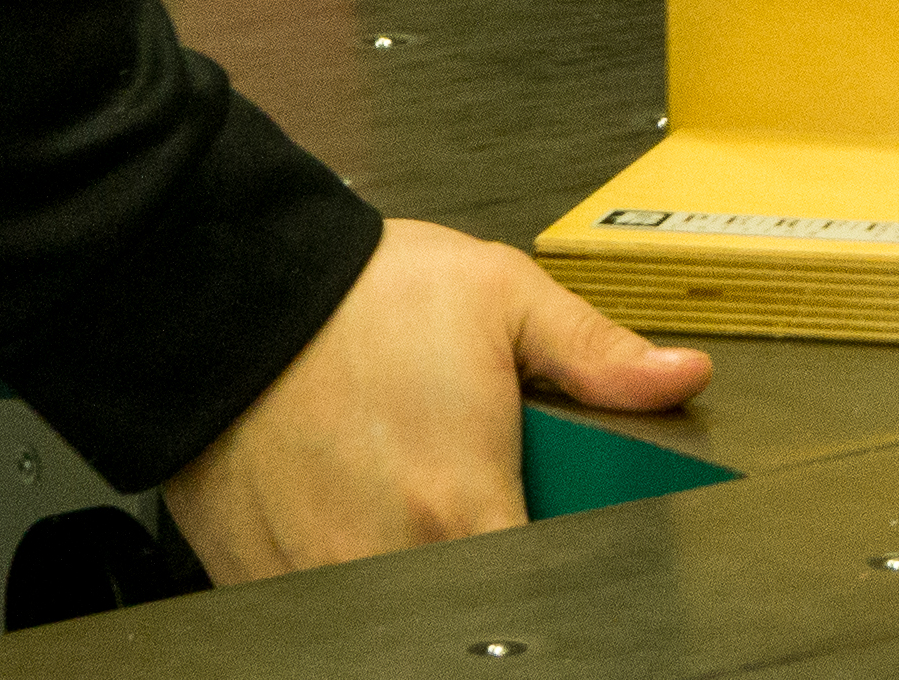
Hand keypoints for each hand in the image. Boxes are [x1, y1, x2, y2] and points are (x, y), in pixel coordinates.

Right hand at [159, 218, 712, 582]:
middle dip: (485, 548)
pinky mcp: (267, 588)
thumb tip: (676, 377)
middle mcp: (399, 564)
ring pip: (405, 610)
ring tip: (407, 491)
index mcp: (466, 507)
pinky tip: (352, 504)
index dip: (568, 569)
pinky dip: (351, 568)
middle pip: (480, 607)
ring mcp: (328, 585)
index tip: (553, 529)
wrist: (222, 287)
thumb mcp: (494, 294)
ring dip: (419, 558)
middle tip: (472, 495)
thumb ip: (594, 351)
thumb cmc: (350, 296)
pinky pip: (332, 607)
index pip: (555, 592)